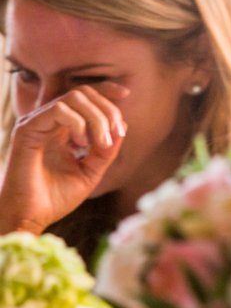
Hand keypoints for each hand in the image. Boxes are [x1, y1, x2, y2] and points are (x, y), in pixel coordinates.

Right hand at [0, 83, 128, 233]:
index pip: (84, 96)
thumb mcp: (91, 172)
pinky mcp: (27, 130)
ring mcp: (37, 123)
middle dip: (107, 108)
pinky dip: (78, 123)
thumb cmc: (55, 198)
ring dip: (96, 117)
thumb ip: (106, 151)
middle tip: (116, 133)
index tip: (126, 94)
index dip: (106, 90)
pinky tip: (80, 144)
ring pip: (73, 97)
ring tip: (100, 143)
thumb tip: (123, 126)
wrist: (30, 218)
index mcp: (62, 129)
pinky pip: (59, 110)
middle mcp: (48, 122)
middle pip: (83, 92)